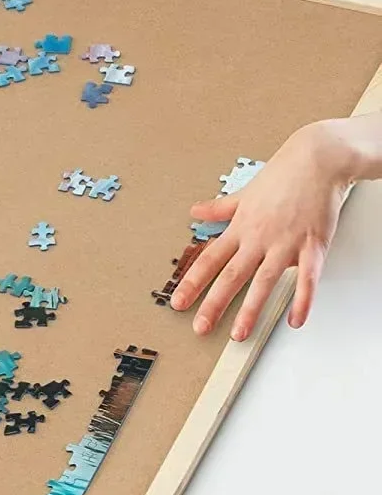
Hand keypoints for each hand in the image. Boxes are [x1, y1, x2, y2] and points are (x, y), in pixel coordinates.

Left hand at [171, 120, 356, 339]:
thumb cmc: (282, 175)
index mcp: (240, 227)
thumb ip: (220, 208)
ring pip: (263, 282)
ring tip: (239, 333)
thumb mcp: (244, 193)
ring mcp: (284, 243)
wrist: (315, 160)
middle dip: (214, 304)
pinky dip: (302, 300)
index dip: (192, 282)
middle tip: (200, 327)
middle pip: (231, 276)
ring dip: (251, 310)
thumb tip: (195, 212)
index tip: (179, 301)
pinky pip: (307, 279)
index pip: (209, 259)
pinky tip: (296, 320)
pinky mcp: (312, 246)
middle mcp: (258, 238)